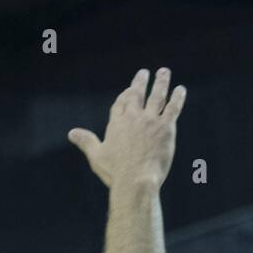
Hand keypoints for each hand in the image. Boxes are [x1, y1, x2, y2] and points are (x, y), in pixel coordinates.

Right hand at [68, 68, 186, 189]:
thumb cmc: (115, 172)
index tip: (130, 89)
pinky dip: (177, 98)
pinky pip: (172, 108)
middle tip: (145, 73)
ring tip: (164, 72)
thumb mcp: (96, 156)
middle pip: (137, 94)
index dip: (125, 95)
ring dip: (161, 82)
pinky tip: (181, 90)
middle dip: (141, 82)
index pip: (121, 103)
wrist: (135, 181)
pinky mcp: (165, 128)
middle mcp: (133, 117)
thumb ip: (86, 141)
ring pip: (157, 96)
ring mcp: (150, 121)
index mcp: (116, 122)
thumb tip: (71, 133)